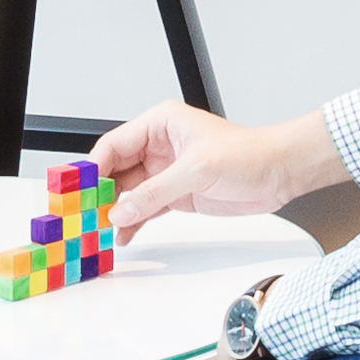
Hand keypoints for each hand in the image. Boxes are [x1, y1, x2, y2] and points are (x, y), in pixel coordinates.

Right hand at [97, 96, 323, 237]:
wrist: (280, 172)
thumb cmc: (249, 154)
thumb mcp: (197, 170)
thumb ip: (156, 191)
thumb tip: (122, 208)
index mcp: (161, 124)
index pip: (113, 145)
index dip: (93, 169)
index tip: (78, 192)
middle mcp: (159, 145)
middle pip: (115, 169)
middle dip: (100, 193)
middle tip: (83, 216)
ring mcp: (166, 171)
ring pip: (128, 191)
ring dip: (114, 210)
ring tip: (99, 230)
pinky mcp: (177, 193)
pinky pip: (144, 207)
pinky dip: (132, 221)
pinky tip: (122, 234)